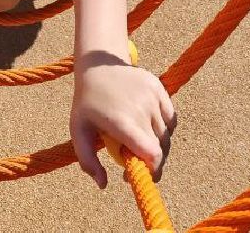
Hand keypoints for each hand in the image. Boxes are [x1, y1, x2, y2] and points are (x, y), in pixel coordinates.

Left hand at [68, 61, 175, 188]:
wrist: (97, 64)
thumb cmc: (87, 102)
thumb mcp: (78, 130)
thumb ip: (87, 161)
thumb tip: (103, 185)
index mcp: (121, 121)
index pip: (151, 153)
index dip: (152, 170)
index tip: (140, 175)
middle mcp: (140, 108)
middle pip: (160, 148)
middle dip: (151, 161)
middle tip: (136, 160)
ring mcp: (152, 96)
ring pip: (166, 134)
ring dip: (157, 144)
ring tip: (139, 140)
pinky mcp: (159, 88)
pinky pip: (171, 119)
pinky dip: (164, 128)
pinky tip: (149, 127)